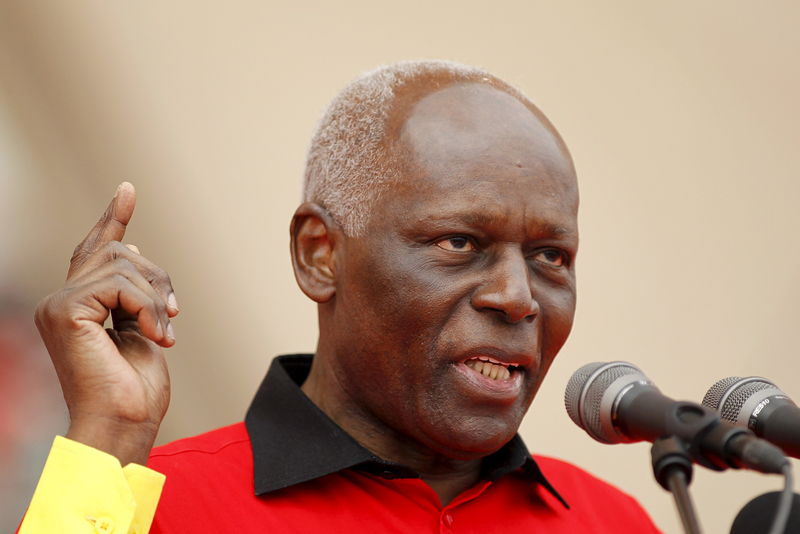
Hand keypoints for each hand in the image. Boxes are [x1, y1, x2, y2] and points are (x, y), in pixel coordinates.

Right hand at [34, 183, 177, 464]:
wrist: (125, 422)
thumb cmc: (136, 389)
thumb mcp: (142, 328)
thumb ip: (132, 293)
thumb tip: (134, 249)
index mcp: (78, 307)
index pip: (93, 251)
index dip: (111, 219)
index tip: (127, 189)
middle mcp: (60, 302)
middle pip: (118, 253)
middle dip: (156, 277)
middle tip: (173, 314)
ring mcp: (58, 306)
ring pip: (123, 264)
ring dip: (156, 298)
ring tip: (162, 333)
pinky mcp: (65, 311)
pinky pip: (121, 284)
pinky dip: (148, 307)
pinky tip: (156, 336)